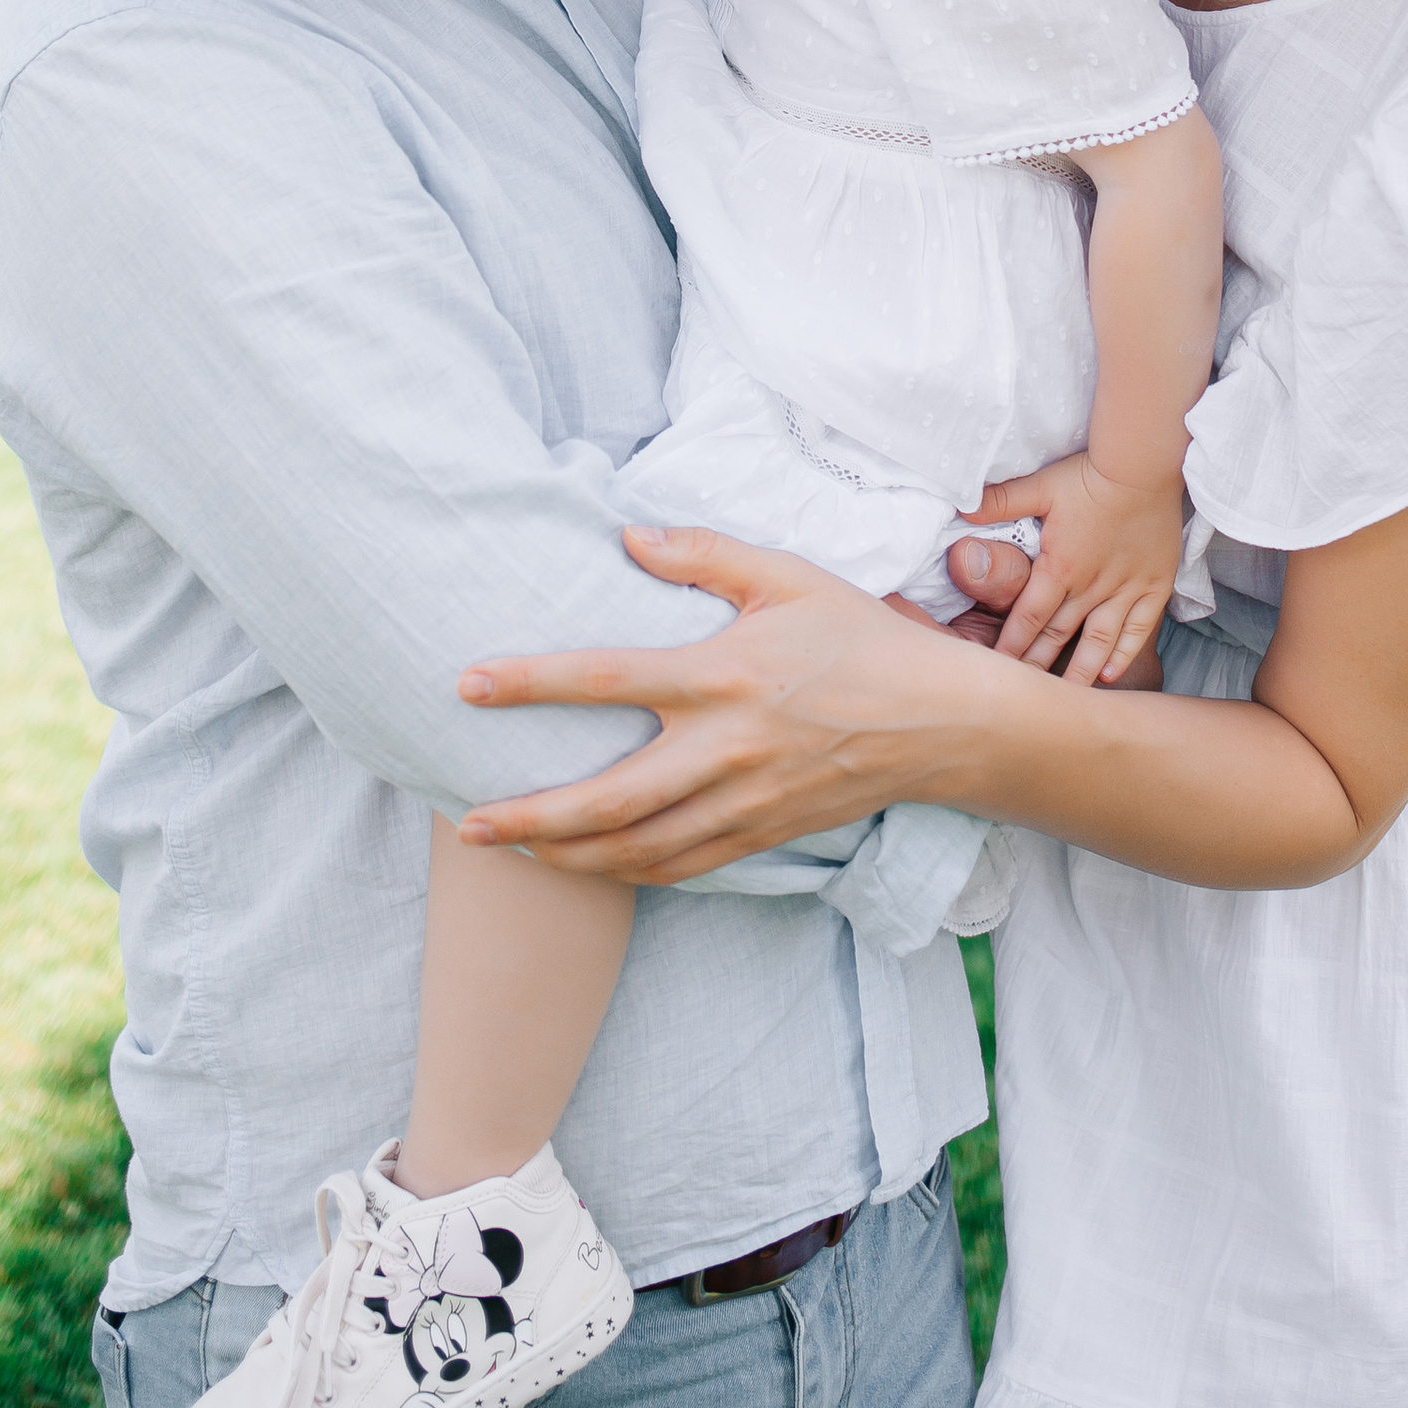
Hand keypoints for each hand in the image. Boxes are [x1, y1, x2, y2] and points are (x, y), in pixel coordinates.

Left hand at [454, 524, 995, 885]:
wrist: (939, 721)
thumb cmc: (860, 637)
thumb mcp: (789, 576)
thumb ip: (705, 554)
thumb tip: (629, 535)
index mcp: (723, 674)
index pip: (606, 679)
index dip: (531, 683)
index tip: (468, 684)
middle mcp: (725, 748)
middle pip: (607, 799)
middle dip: (530, 818)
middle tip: (467, 825)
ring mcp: (743, 802)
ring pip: (638, 848)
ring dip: (567, 857)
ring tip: (513, 852)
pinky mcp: (762, 834)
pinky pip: (681, 868)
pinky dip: (628, 873)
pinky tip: (592, 866)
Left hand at [966, 457, 1181, 683]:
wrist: (1143, 466)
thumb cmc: (1090, 475)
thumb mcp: (1039, 486)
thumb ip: (999, 501)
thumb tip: (961, 508)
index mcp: (1059, 567)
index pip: (1027, 618)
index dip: (1010, 647)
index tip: (996, 672)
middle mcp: (1090, 586)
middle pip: (1057, 635)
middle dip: (1037, 667)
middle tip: (1022, 697)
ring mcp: (1125, 589)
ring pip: (1098, 641)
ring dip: (1081, 672)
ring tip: (1067, 699)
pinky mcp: (1154, 586)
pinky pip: (1138, 628)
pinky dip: (1124, 653)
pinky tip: (1111, 674)